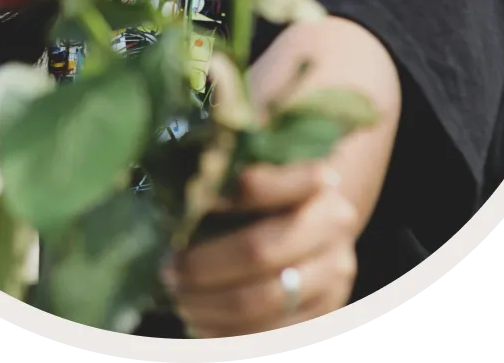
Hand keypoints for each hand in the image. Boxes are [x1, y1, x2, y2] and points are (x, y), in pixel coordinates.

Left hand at [162, 158, 358, 337]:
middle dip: (203, 267)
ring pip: (263, 300)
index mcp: (312, 178)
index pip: (254, 183)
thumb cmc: (273, 192)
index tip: (179, 214)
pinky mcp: (327, 311)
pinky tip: (201, 321)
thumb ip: (223, 178)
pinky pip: (272, 335)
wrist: (322, 222)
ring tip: (180, 298)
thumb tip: (170, 202)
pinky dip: (228, 333)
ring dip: (210, 305)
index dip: (211, 200)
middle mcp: (332, 223)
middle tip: (169, 270)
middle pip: (257, 251)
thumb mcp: (257, 169)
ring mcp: (334, 272)